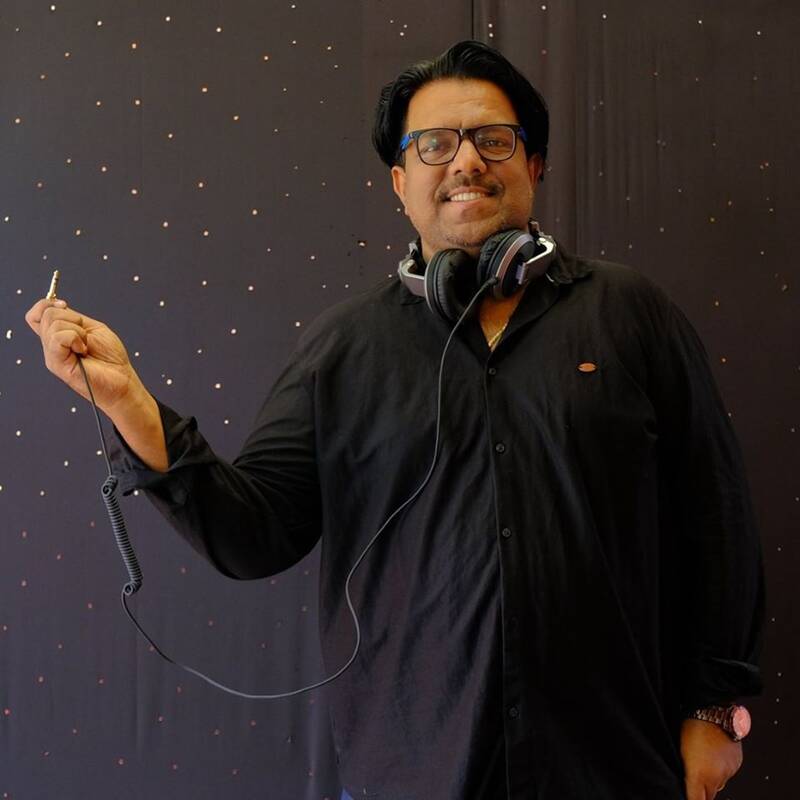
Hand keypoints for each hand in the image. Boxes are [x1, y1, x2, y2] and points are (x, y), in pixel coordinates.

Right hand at [24, 297, 144, 413]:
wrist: (122, 380)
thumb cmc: (110, 358)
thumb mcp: (92, 329)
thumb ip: (72, 318)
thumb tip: (58, 306)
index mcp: (58, 337)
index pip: (36, 315)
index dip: (46, 304)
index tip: (64, 305)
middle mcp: (51, 346)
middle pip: (45, 314)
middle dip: (71, 317)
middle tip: (85, 336)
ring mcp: (52, 355)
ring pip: (53, 324)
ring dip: (77, 330)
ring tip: (86, 346)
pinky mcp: (57, 363)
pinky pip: (57, 338)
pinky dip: (75, 338)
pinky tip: (83, 350)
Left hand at [680, 718, 742, 798]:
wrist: (713, 711)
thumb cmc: (691, 726)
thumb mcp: (680, 749)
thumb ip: (685, 772)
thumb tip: (685, 783)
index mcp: (698, 775)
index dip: (692, 798)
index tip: (690, 794)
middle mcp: (716, 778)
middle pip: (709, 796)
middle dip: (702, 792)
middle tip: (694, 780)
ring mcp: (728, 772)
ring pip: (719, 785)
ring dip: (711, 780)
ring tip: (703, 762)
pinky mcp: (736, 765)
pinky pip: (727, 774)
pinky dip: (721, 770)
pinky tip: (714, 756)